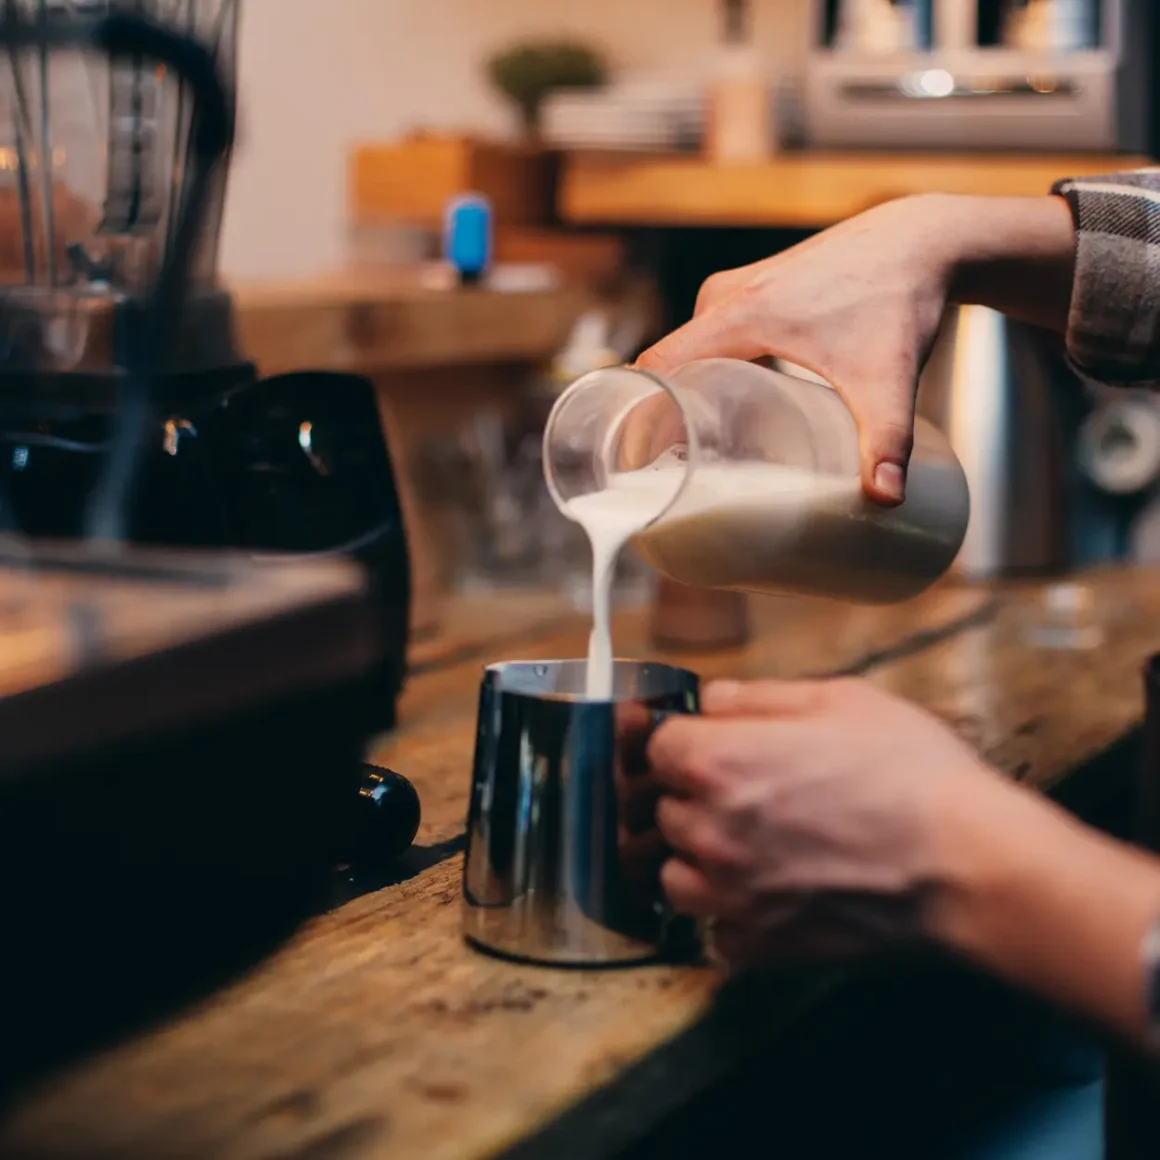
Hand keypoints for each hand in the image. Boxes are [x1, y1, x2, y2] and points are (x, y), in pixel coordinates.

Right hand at [635, 193, 1075, 504]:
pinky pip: (711, 331)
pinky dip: (707, 365)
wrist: (925, 238)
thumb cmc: (902, 300)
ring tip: (695, 444)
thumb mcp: (888, 378)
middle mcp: (729, 296)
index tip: (640, 461)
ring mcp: (741, 285)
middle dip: (662, 413)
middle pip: (670, 361)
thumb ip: (886, 439)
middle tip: (672, 469)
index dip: (639, 414)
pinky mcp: (758, 285)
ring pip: (691, 346)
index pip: (660, 365)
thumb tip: (884, 500)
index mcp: (739, 315)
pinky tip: (724, 400)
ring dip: (686, 389)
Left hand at [646, 677, 1011, 969]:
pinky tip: (773, 895)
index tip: (710, 743)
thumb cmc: (912, 771)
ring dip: (700, 860)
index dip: (685, 740)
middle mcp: (711, 831)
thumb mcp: (840, 699)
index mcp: (720, 762)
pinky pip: (717, 932)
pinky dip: (734, 917)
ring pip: (675, 877)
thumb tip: (712, 700)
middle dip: (694, 797)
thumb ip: (760, 696)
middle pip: (664, 811)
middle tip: (748, 792)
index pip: (657, 747)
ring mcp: (732, 896)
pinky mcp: (761, 946)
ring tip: (749, 848)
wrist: (969, 863)